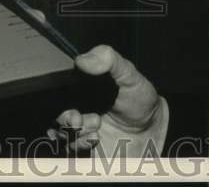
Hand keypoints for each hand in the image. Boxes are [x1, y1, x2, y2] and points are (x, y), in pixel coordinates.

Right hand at [54, 45, 168, 157]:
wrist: (152, 132)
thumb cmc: (139, 100)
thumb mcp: (128, 74)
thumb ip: (109, 60)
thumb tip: (82, 60)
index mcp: (83, 88)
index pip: (60, 89)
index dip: (60, 95)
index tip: (73, 103)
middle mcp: (78, 107)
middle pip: (56, 112)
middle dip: (65, 118)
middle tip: (79, 119)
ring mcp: (80, 128)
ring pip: (60, 132)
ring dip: (73, 132)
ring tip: (96, 128)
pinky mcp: (83, 147)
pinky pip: (69, 148)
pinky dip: (80, 144)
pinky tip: (96, 138)